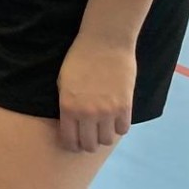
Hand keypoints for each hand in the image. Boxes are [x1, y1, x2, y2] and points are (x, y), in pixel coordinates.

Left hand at [56, 33, 135, 152]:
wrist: (104, 43)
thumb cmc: (79, 59)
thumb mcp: (63, 82)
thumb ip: (67, 105)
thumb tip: (71, 124)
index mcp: (68, 107)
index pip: (70, 140)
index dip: (72, 144)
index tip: (74, 141)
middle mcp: (87, 113)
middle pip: (89, 145)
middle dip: (87, 143)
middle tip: (89, 135)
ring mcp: (108, 111)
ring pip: (107, 140)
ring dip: (104, 135)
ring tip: (102, 126)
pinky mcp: (125, 107)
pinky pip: (123, 130)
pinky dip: (118, 127)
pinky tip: (114, 118)